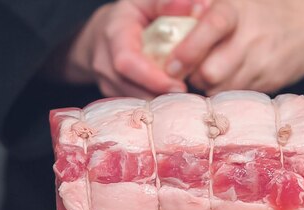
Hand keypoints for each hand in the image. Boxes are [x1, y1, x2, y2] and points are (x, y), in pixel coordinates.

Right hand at [62, 0, 201, 98]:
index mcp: (114, 34)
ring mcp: (106, 82)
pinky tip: (171, 104)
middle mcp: (104, 62)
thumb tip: (202, 7)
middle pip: (130, 88)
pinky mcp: (113, 95)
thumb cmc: (131, 15)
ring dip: (158, 105)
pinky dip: (153, 106)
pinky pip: (133, 106)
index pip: (127, 62)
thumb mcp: (147, 2)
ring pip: (132, 101)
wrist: (101, 33)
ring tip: (183, 104)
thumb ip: (170, 4)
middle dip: (160, 96)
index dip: (152, 78)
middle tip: (188, 100)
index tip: (179, 86)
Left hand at [165, 0, 303, 94]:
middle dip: (193, 75)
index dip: (189, 48)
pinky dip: (225, 92)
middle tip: (187, 71)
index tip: (171, 65)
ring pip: (221, 88)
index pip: (212, 26)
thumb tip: (172, 17)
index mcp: (238, 10)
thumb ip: (205, 9)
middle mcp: (252, 37)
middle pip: (211, 71)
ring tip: (207, 74)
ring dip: (207, 86)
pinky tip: (226, 79)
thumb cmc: (262, 12)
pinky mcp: (270, 84)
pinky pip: (236, 95)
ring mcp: (263, 63)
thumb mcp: (237, 0)